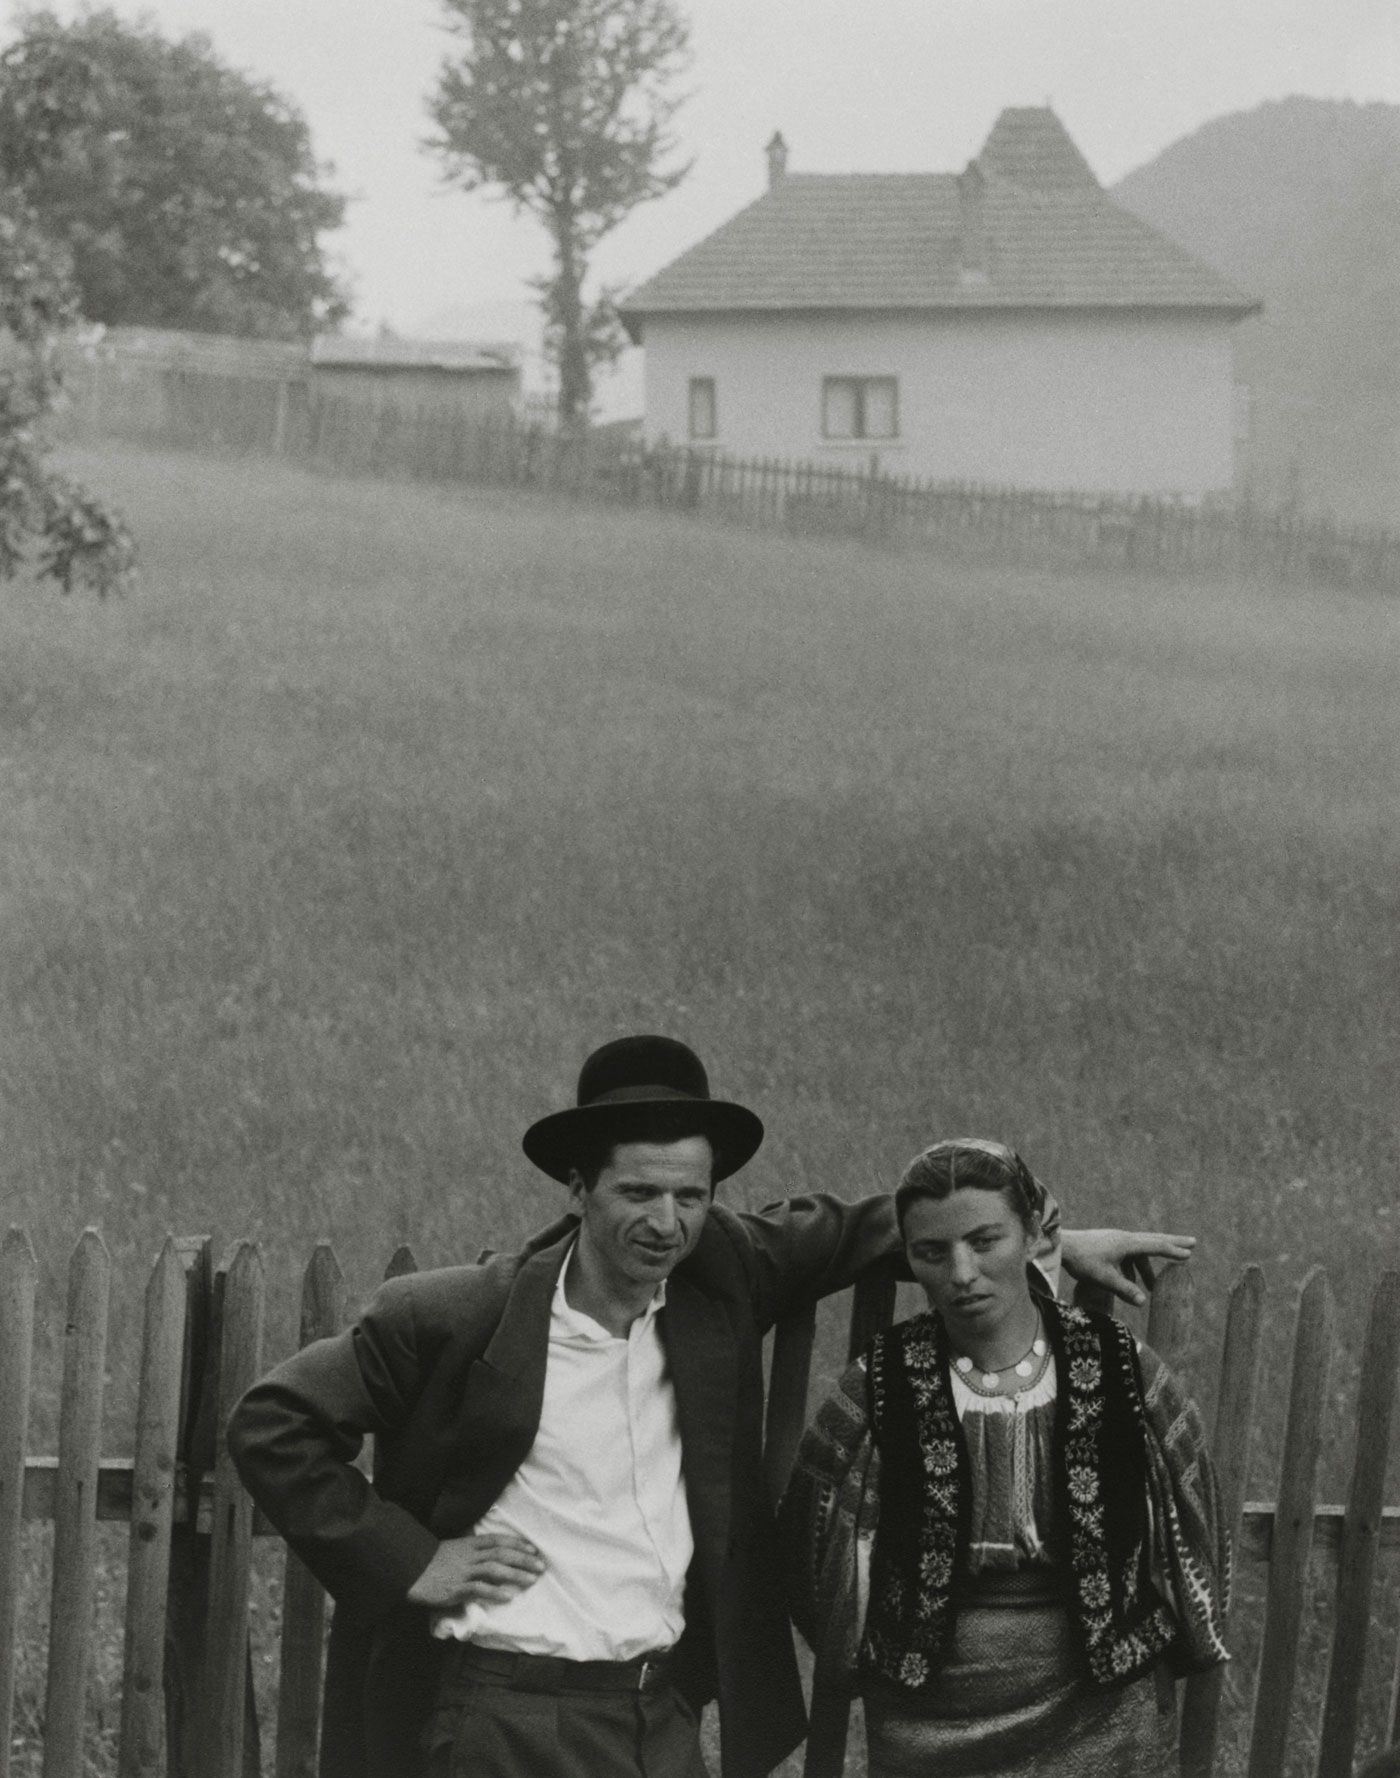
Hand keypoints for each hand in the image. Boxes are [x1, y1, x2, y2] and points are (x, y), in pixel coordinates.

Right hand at [406, 1532, 545, 1610]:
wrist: (412, 1570)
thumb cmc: (434, 1562)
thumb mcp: (456, 1550)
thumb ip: (473, 1552)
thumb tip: (493, 1556)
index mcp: (470, 1544)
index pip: (498, 1540)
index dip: (517, 1544)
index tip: (533, 1549)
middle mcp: (470, 1555)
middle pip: (501, 1554)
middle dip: (523, 1560)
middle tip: (541, 1566)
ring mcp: (463, 1571)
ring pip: (494, 1569)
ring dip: (515, 1574)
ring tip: (531, 1580)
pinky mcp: (456, 1588)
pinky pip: (479, 1589)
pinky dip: (495, 1592)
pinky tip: (508, 1596)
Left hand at [1059, 1229, 1196, 1307]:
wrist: (1061, 1246)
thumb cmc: (1081, 1260)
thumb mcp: (1103, 1278)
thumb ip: (1124, 1289)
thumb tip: (1144, 1302)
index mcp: (1126, 1243)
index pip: (1155, 1246)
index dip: (1173, 1251)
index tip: (1190, 1254)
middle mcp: (1123, 1238)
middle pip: (1153, 1240)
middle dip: (1172, 1244)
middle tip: (1193, 1243)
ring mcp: (1115, 1239)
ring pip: (1139, 1250)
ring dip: (1148, 1267)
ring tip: (1154, 1286)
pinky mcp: (1107, 1244)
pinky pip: (1127, 1255)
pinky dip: (1134, 1267)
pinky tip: (1130, 1281)